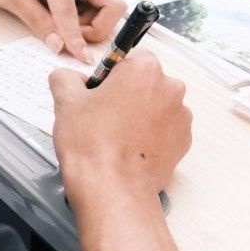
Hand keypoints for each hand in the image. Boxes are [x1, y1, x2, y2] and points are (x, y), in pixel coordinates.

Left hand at [0, 0, 125, 62]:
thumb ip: (38, 22)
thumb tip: (60, 47)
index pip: (75, 14)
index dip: (78, 40)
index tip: (83, 60)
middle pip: (112, 4)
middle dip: (98, 27)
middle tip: (70, 36)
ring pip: (106, 4)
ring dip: (91, 21)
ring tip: (59, 24)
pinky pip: (94, 1)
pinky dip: (85, 15)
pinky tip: (61, 17)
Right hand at [50, 50, 191, 202]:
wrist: (112, 190)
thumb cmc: (92, 144)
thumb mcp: (66, 101)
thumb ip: (65, 77)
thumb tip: (68, 77)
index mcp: (145, 69)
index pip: (128, 59)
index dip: (110, 76)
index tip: (98, 93)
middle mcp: (171, 88)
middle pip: (145, 82)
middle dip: (127, 94)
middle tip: (103, 116)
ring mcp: (181, 117)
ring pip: (156, 106)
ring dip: (140, 114)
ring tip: (116, 137)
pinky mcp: (184, 143)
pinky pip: (165, 129)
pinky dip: (150, 135)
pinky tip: (129, 149)